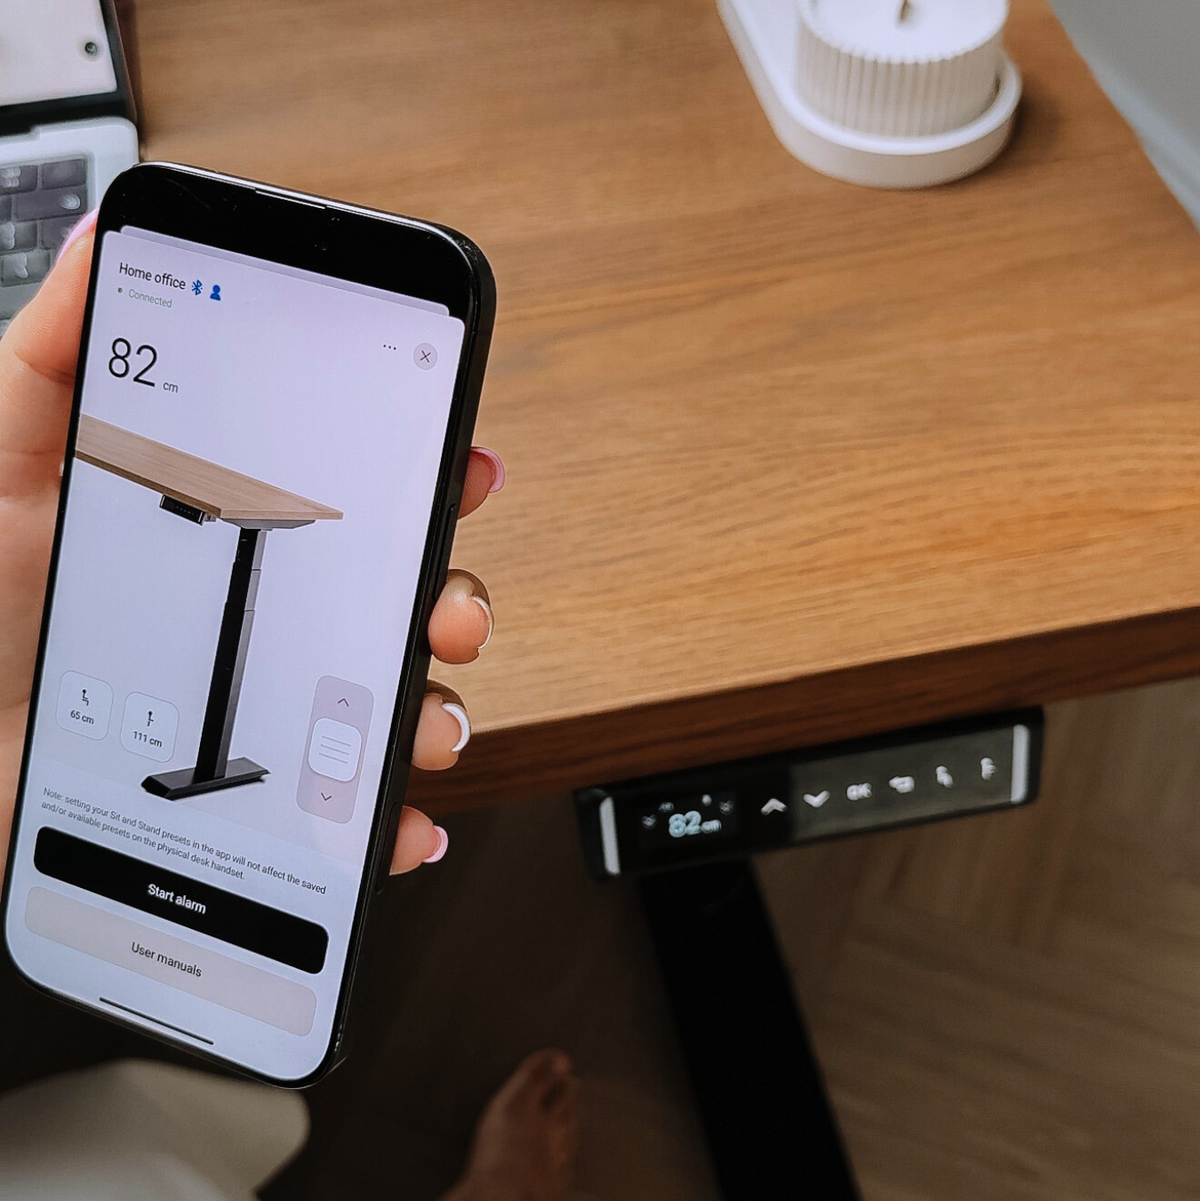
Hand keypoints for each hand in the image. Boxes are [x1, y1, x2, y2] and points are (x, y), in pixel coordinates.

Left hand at [0, 212, 502, 880]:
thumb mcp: (3, 463)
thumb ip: (56, 356)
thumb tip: (104, 237)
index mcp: (226, 528)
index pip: (352, 491)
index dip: (423, 472)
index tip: (461, 463)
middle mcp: (262, 612)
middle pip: (401, 594)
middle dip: (453, 597)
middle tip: (443, 610)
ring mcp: (267, 704)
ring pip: (398, 698)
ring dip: (436, 708)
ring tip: (415, 721)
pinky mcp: (258, 799)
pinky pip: (353, 809)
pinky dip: (392, 820)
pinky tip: (394, 819)